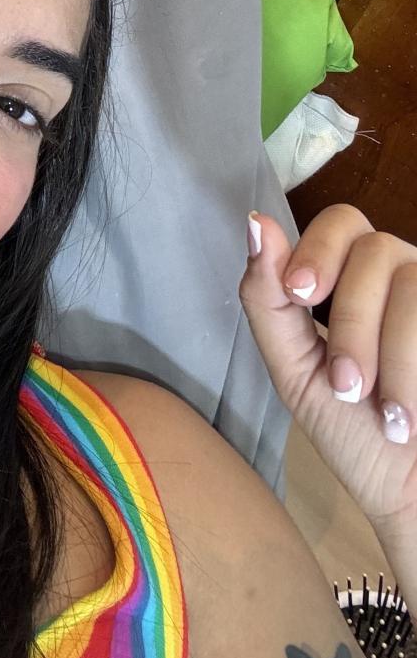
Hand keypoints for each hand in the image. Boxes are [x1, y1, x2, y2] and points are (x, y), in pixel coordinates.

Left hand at [239, 204, 416, 542]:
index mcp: (358, 278)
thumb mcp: (297, 370)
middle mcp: (407, 276)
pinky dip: (415, 369)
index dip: (318, 248)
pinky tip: (410, 416)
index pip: (342, 221)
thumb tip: (255, 224)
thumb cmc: (357, 436)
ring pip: (412, 282)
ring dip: (388, 354)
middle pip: (374, 247)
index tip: (298, 293)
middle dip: (350, 317)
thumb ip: (269, 300)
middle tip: (345, 382)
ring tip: (384, 413)